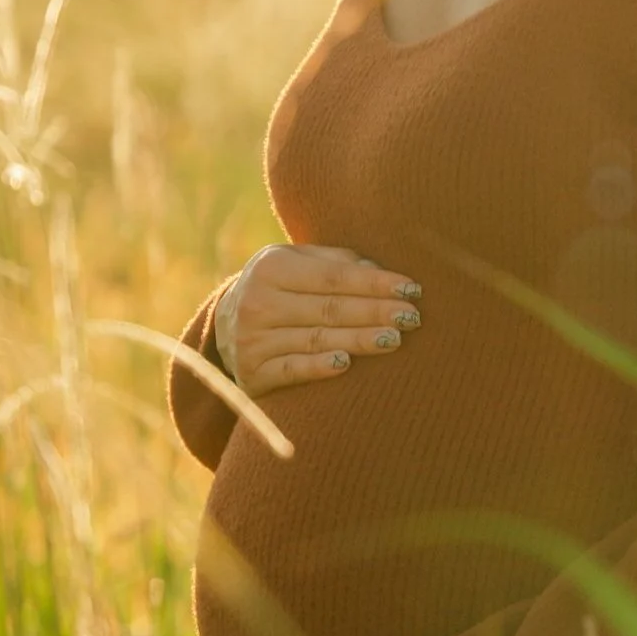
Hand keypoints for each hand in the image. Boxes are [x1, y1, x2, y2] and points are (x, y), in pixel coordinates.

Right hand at [217, 245, 422, 397]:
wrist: (224, 329)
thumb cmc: (278, 289)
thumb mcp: (296, 264)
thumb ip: (335, 263)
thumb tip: (380, 270)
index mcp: (271, 267)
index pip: (334, 277)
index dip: (374, 283)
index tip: (412, 289)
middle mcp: (257, 302)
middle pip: (329, 308)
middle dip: (375, 312)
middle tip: (412, 317)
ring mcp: (253, 340)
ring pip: (317, 339)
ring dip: (359, 340)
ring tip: (394, 339)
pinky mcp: (253, 372)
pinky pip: (292, 370)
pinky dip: (319, 367)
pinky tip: (346, 364)